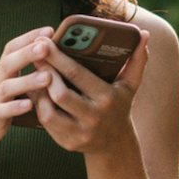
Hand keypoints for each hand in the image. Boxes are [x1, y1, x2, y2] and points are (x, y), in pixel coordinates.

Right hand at [0, 27, 54, 163]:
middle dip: (28, 52)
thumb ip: (21, 78)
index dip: (28, 38)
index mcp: (0, 75)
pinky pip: (1, 112)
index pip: (12, 50)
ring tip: (48, 77)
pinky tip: (29, 105)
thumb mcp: (3, 90)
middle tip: (47, 45)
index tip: (49, 30)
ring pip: (7, 87)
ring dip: (28, 81)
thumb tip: (47, 66)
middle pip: (9, 62)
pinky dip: (15, 108)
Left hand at [30, 31, 149, 151]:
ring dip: (38, 91)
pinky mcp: (67, 143)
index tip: (44, 42)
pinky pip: (46, 123)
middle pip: (60, 93)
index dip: (57, 57)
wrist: (116, 143)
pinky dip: (38, 105)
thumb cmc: (120, 105)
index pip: (77, 75)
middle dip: (44, 72)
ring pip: (48, 111)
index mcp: (108, 98)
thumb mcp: (130, 84)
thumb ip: (137, 59)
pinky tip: (36, 91)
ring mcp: (80, 133)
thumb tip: (144, 34)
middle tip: (34, 54)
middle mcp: (94, 117)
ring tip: (34, 73)